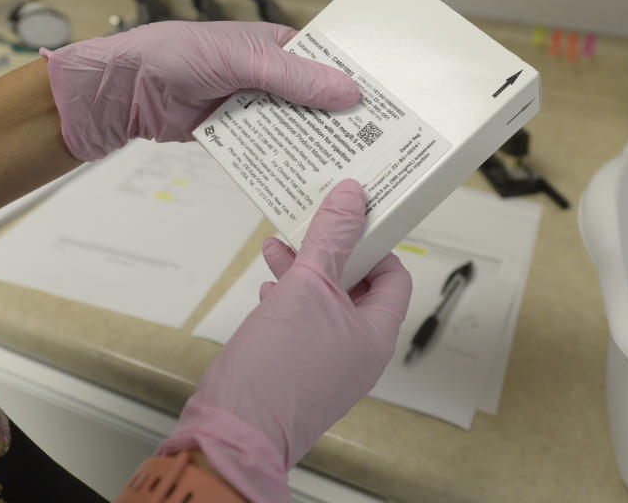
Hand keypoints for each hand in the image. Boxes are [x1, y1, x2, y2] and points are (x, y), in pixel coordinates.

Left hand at [42, 21, 359, 159]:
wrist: (126, 90)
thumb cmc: (178, 55)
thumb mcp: (242, 59)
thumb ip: (293, 78)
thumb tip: (348, 92)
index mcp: (276, 47)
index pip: (326, 63)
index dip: (352, 82)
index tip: (385, 106)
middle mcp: (270, 77)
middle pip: (314, 101)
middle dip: (338, 121)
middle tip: (377, 145)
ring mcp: (253, 108)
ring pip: (293, 129)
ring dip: (314, 146)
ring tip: (352, 168)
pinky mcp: (236, 136)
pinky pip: (267, 150)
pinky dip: (283, 163)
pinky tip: (309, 180)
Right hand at [156, 180, 412, 501]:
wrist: (234, 430)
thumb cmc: (279, 369)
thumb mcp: (308, 287)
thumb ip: (330, 238)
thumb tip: (350, 197)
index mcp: (375, 334)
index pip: (394, 277)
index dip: (375, 243)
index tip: (352, 218)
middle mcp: (357, 351)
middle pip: (356, 287)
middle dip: (330, 252)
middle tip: (313, 224)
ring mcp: (327, 362)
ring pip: (324, 303)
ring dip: (304, 271)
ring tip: (278, 248)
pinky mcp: (298, 369)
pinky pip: (303, 323)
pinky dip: (288, 298)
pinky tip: (269, 287)